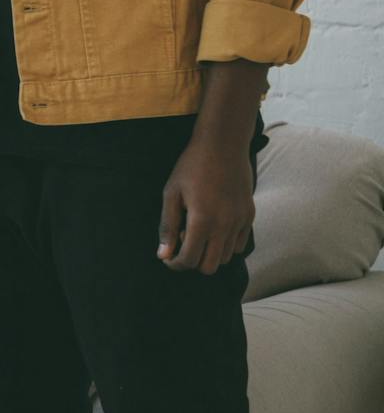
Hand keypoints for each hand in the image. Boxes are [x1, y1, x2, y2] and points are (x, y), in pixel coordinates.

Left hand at [159, 140, 253, 273]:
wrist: (223, 146)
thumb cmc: (191, 167)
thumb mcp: (171, 194)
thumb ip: (168, 227)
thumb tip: (163, 255)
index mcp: (203, 221)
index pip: (190, 259)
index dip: (175, 264)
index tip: (167, 258)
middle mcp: (225, 226)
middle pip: (210, 266)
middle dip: (192, 262)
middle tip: (181, 244)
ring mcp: (240, 222)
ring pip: (225, 258)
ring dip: (209, 253)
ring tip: (196, 232)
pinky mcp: (249, 216)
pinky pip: (239, 245)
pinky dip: (225, 245)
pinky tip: (212, 228)